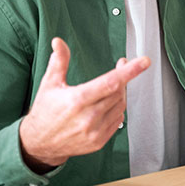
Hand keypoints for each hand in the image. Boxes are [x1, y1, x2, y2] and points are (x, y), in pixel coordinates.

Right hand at [19, 37, 149, 172]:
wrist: (40, 143)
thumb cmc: (45, 111)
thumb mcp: (49, 84)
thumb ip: (59, 61)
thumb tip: (58, 42)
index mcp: (77, 100)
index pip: (110, 82)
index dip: (130, 71)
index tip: (144, 62)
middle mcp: (88, 118)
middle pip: (118, 92)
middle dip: (124, 76)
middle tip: (122, 65)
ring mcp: (95, 132)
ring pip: (120, 105)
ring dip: (120, 92)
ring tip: (110, 85)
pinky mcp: (99, 141)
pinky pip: (118, 119)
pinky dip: (117, 108)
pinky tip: (107, 103)